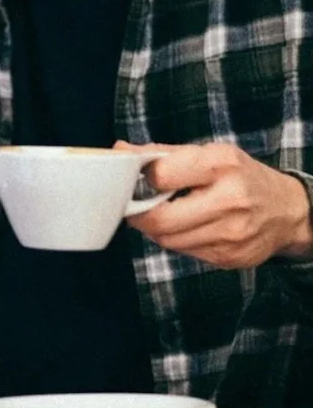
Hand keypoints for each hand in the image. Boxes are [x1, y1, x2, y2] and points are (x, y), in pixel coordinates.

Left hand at [117, 140, 312, 267]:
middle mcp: (229, 199)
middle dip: (142, 216)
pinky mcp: (227, 257)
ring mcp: (229, 233)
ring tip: (167, 216)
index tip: (140, 180)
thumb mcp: (212, 156)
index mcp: (222, 164)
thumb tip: (121, 150)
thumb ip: (166, 155)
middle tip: (139, 208)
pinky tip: (188, 229)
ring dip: (158, 230)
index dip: (143, 180)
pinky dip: (177, 242)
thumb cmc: (242, 178)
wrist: (286, 211)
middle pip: (160, 220)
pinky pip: (184, 253)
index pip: (162, 175)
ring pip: (168, 241)